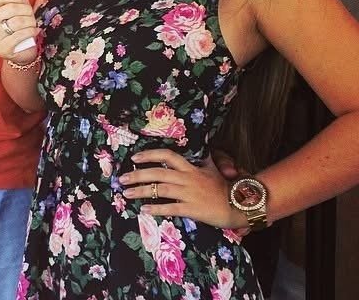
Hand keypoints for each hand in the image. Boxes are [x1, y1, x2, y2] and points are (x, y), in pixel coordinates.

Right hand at [0, 0, 39, 64]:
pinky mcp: (2, 48)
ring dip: (30, 22)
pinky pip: (20, 35)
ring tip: (31, 24)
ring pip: (18, 21)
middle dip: (26, 10)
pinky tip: (33, 32)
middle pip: (11, 8)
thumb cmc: (18, 26)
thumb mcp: (18, 5)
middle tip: (29, 15)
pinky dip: (31, 32)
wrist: (21, 51)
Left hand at [118, 149, 247, 228]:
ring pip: (160, 189)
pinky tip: (145, 210)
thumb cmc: (225, 187)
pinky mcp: (192, 209)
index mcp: (191, 168)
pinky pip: (170, 208)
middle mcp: (187, 178)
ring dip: (141, 191)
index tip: (135, 158)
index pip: (167, 156)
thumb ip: (203, 160)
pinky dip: (156, 208)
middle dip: (138, 175)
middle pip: (158, 172)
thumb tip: (200, 151)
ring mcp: (189, 193)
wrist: (240, 204)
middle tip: (122, 179)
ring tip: (127, 193)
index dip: (150, 155)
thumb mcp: (213, 169)